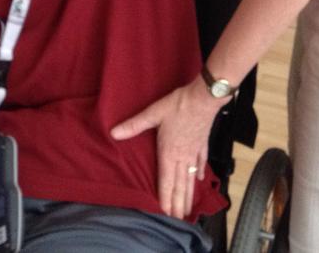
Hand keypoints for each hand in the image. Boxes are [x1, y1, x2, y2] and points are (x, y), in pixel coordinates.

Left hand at [111, 79, 223, 218]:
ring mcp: (194, 152)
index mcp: (169, 152)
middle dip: (178, 204)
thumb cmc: (179, 105)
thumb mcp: (153, 113)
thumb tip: (114, 132)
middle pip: (180, 185)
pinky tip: (198, 181)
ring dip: (189, 195)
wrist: (204, 98)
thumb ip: (134, 125)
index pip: (166, 181)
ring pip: (191, 179)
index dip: (166, 198)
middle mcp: (182, 157)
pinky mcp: (202, 144)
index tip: (166, 214)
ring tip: (189, 209)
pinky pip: (200, 163)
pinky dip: (199, 174)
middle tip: (178, 220)